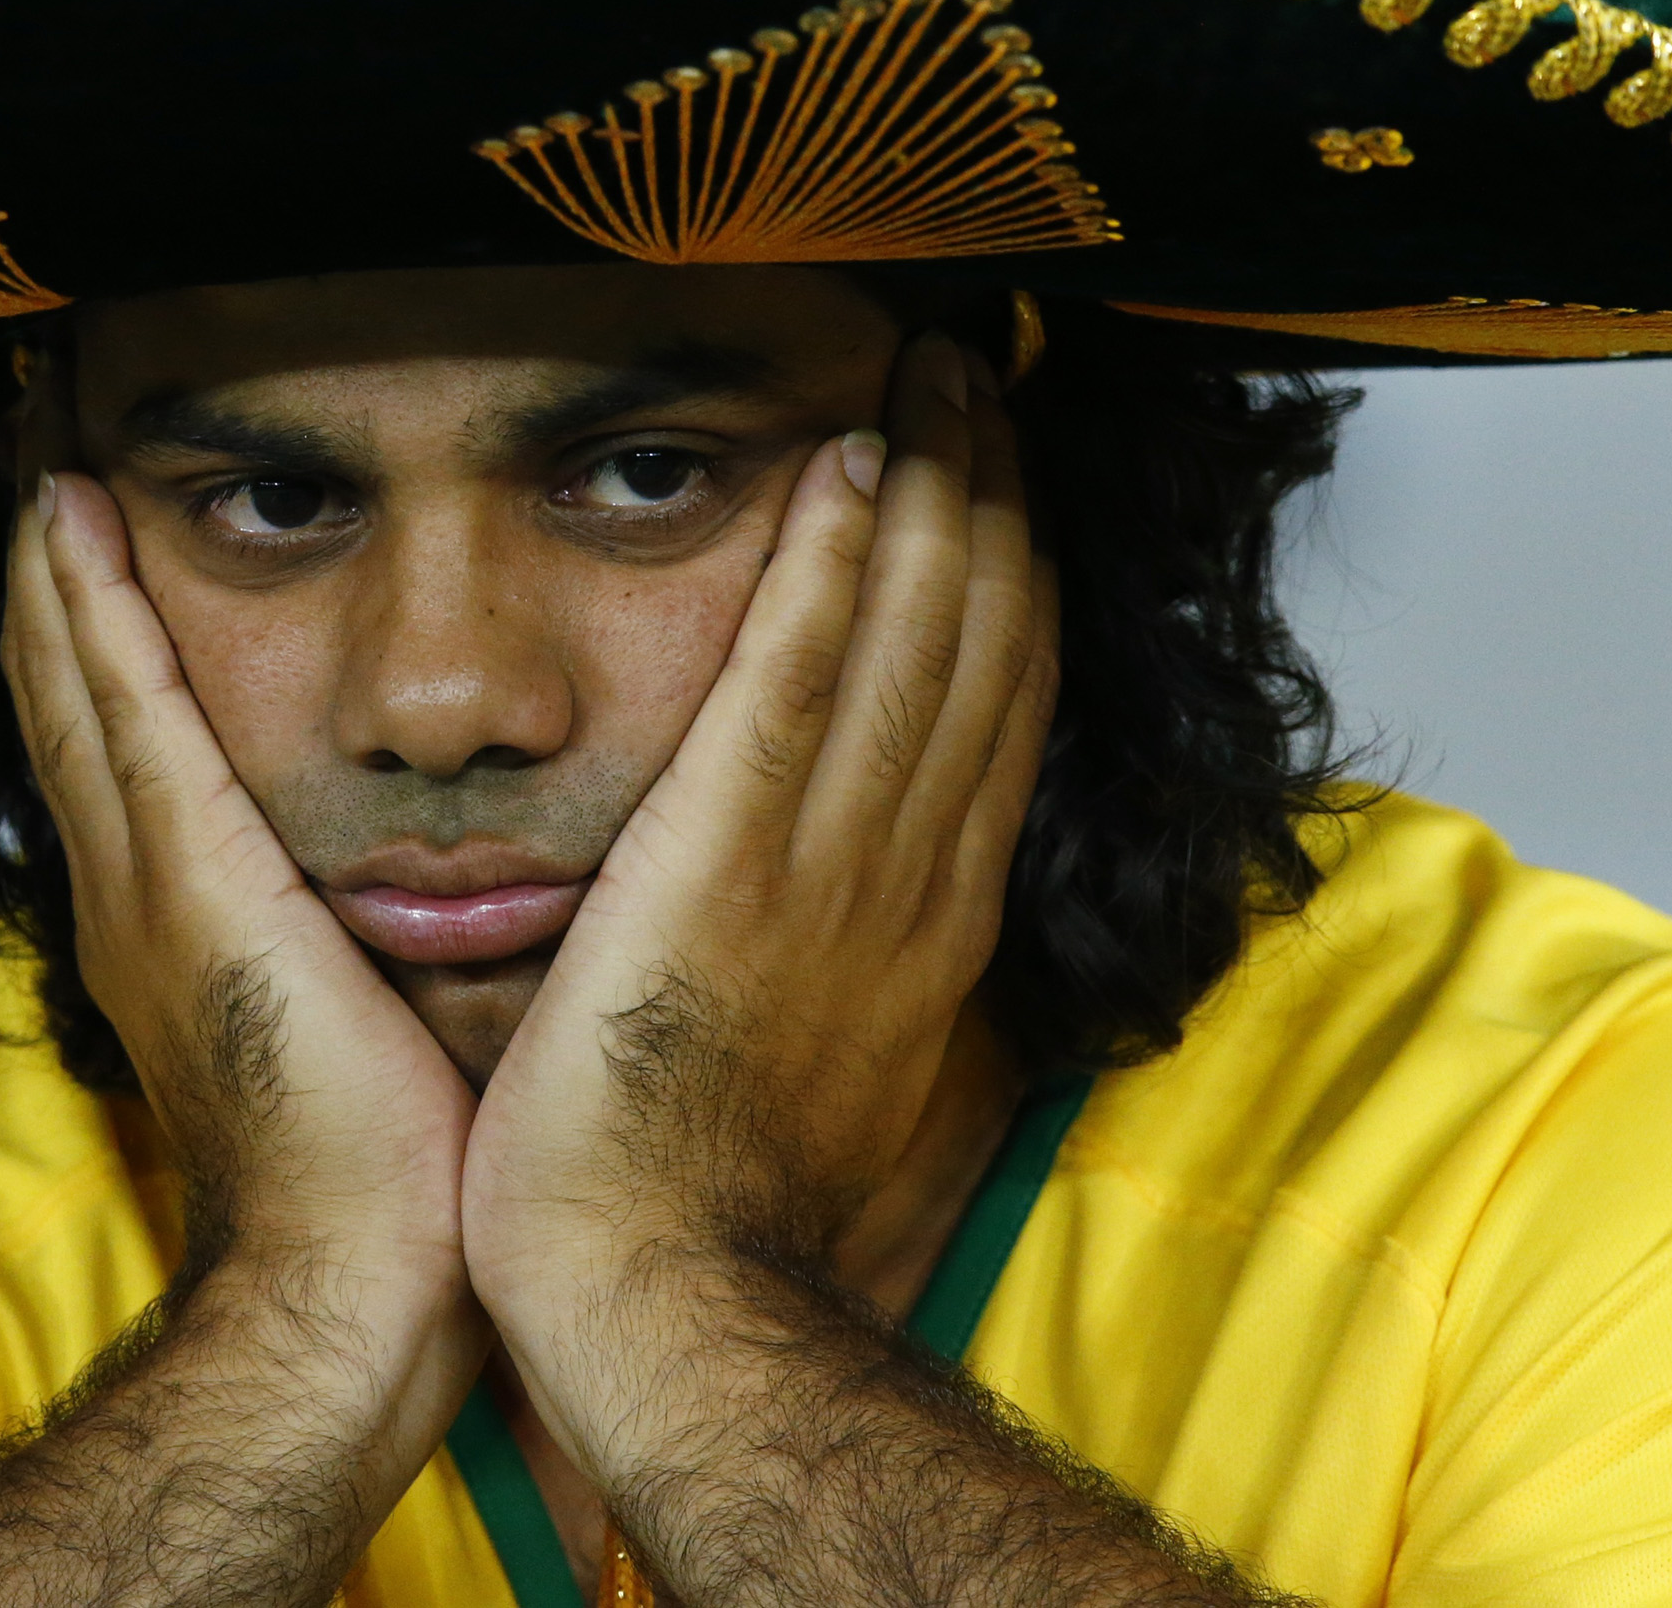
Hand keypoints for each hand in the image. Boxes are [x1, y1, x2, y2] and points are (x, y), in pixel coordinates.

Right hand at [5, 454, 480, 1318]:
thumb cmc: (384, 1195)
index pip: (121, 756)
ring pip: (82, 691)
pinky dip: (99, 619)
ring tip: (47, 466)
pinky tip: (80, 531)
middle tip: (43, 471)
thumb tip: (441, 882)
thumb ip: (366, 944)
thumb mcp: (365, 1030)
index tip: (94, 546)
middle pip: (72, 707)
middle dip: (56, 589)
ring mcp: (144, 893)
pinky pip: (132, 720)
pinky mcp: (189, 889)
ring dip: (61, 573)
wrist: (346, 1297)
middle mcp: (132, 901)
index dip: (98, 648)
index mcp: (175, 933)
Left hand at [460, 332, 1056, 1419]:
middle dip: (988, 493)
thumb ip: (852, 969)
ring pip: (914, 641)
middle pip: (983, 646)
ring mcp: (830, 870)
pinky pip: (796, 685)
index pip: (994, 712)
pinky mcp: (728, 868)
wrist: (665, 1302)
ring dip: (930, 487)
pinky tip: (843, 467)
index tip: (996, 477)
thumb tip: (866, 923)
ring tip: (931, 369)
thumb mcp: (825, 1072)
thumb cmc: (713, 1208)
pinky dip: (830, 571)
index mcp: (924, 922)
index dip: (1006, 579)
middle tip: (980, 372)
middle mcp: (908, 878)